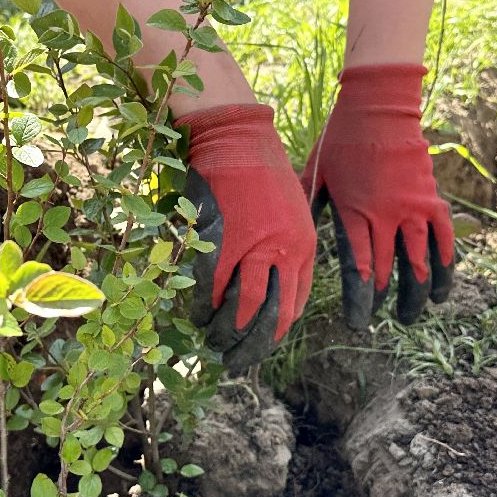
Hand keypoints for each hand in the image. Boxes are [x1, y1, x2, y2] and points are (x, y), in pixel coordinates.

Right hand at [181, 104, 316, 371]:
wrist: (235, 136)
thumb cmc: (261, 171)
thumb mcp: (290, 211)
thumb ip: (285, 249)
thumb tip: (271, 286)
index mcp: (302, 248)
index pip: (291, 308)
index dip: (271, 333)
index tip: (255, 344)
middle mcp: (283, 252)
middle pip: (269, 316)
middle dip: (249, 345)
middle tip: (232, 360)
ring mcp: (251, 248)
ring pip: (241, 309)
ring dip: (225, 333)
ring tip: (211, 343)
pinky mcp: (220, 240)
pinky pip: (210, 288)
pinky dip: (201, 307)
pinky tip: (194, 316)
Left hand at [301, 64, 456, 328]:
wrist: (378, 106)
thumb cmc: (340, 138)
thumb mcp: (316, 173)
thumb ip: (310, 207)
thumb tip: (297, 234)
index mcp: (353, 213)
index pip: (359, 268)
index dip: (360, 300)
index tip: (358, 323)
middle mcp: (384, 216)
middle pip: (387, 271)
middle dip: (384, 302)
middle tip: (381, 324)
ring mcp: (412, 209)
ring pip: (419, 263)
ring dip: (416, 293)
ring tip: (411, 315)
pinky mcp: (431, 199)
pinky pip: (444, 239)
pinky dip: (445, 266)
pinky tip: (443, 289)